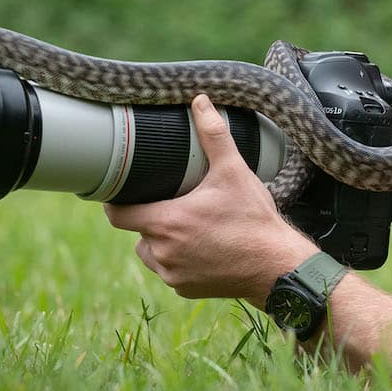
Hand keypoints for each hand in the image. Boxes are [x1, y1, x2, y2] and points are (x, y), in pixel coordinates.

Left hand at [104, 94, 315, 302]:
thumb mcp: (234, 172)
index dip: (114, 202)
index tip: (120, 192)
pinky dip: (178, 259)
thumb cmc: (254, 220)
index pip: (117, 215)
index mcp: (167, 222)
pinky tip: (199, 247)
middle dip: (149, 217)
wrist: (277, 267)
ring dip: (161, 240)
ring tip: (186, 225)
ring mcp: (173, 274)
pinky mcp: (184, 288)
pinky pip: (169, 270)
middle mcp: (163, 252)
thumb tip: (200, 101)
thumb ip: (213, 135)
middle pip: (137, 231)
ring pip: (151, 253)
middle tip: (171, 203)